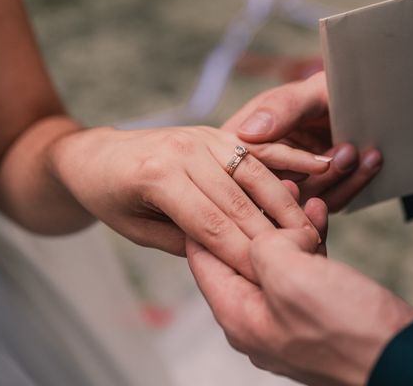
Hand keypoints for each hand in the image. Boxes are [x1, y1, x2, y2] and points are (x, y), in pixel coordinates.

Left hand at [48, 125, 326, 280]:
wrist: (94, 154)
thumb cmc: (109, 196)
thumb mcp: (136, 229)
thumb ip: (184, 241)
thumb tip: (232, 253)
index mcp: (157, 176)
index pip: (210, 224)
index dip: (242, 255)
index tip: (268, 280)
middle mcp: (184, 150)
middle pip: (238, 201)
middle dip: (270, 236)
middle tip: (301, 261)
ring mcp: (203, 136)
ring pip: (255, 173)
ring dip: (286, 202)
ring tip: (311, 229)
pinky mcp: (217, 132)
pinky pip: (258, 148)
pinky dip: (289, 158)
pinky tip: (319, 166)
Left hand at [187, 205, 412, 385]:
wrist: (403, 358)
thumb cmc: (346, 331)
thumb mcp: (290, 277)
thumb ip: (262, 246)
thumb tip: (275, 233)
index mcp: (238, 314)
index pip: (204, 258)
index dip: (208, 218)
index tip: (218, 187)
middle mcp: (257, 317)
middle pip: (240, 255)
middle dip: (254, 215)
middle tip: (266, 183)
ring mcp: (288, 314)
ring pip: (276, 257)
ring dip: (286, 223)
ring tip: (297, 192)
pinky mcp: (318, 309)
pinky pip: (303, 266)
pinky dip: (309, 238)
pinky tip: (318, 214)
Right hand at [223, 71, 381, 211]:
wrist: (365, 98)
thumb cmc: (329, 86)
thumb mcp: (308, 92)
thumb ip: (282, 108)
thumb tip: (249, 132)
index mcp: (245, 137)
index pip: (252, 162)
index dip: (286, 164)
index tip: (319, 162)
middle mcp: (263, 165)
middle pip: (278, 191)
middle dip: (318, 177)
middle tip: (348, 152)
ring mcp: (290, 181)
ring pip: (306, 202)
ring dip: (339, 180)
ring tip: (362, 152)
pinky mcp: (316, 192)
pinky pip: (329, 202)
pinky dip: (352, 184)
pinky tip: (371, 161)